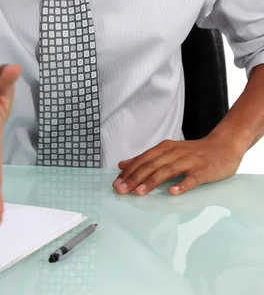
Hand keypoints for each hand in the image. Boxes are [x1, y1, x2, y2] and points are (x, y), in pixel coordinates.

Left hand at [112, 134, 244, 196]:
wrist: (223, 146)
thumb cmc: (193, 152)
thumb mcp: (168, 152)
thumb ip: (146, 159)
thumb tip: (122, 165)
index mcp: (165, 148)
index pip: (143, 160)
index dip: (129, 172)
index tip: (116, 183)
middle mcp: (175, 153)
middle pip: (151, 165)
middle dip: (135, 178)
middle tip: (121, 190)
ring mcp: (189, 161)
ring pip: (168, 171)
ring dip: (152, 181)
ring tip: (139, 192)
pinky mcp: (203, 171)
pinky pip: (191, 179)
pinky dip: (182, 185)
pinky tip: (173, 192)